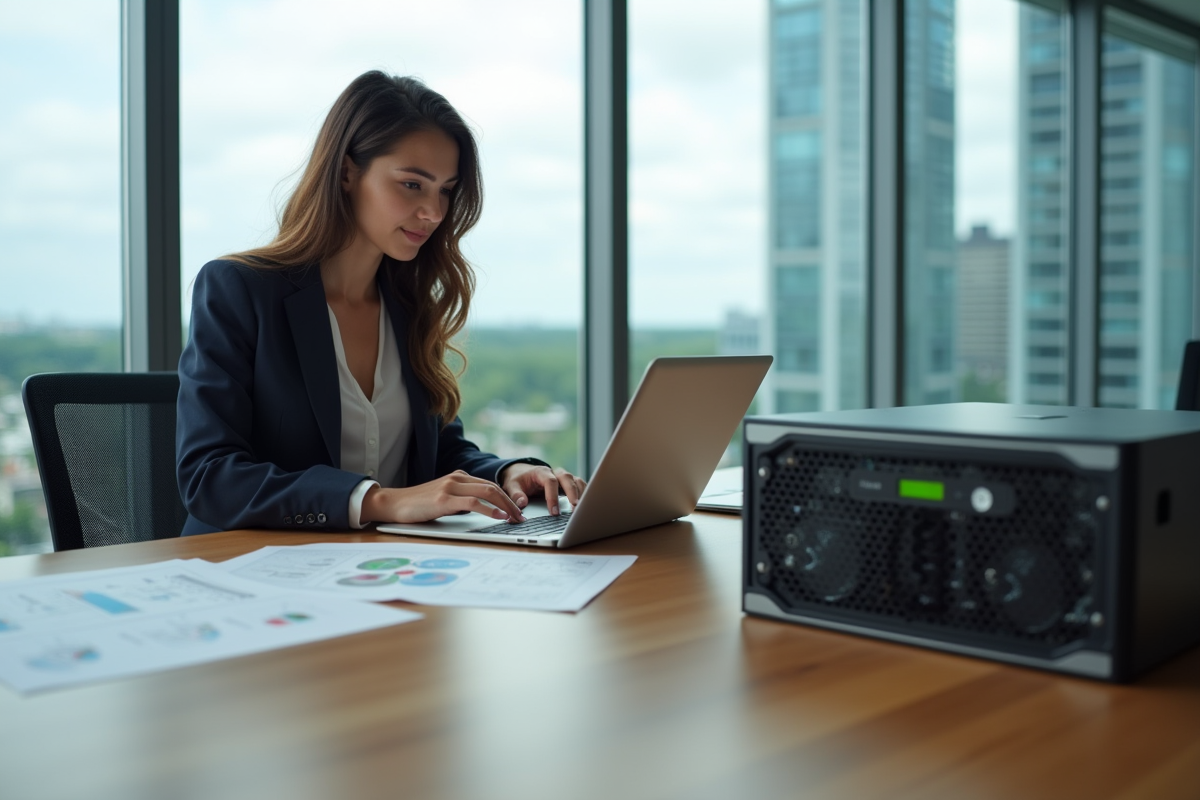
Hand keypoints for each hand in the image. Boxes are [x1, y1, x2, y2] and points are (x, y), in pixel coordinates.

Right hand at [361, 471, 525, 523]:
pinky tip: (499, 517)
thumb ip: (461, 500)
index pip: (490, 485)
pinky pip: (473, 503)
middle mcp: (457, 478)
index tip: (517, 512)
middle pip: (493, 487)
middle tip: (521, 517)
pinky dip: (490, 510)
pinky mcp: (444, 499)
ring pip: (487, 492)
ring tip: (515, 519)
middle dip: (511, 503)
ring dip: (506, 507)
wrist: (394, 503)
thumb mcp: (444, 499)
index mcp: (459, 477)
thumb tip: (482, 511)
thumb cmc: (418, 505)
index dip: (507, 498)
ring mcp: (451, 487)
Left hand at [499, 463, 587, 515]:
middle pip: (567, 478)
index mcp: (541, 472)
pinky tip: (585, 505)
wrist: (522, 473)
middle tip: (574, 508)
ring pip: (576, 481)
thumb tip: (522, 504)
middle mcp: (554, 473)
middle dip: (572, 493)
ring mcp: (562, 478)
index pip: (550, 481)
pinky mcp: (568, 484)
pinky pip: (579, 485)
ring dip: (581, 493)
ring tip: (582, 509)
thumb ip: (516, 494)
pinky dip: (584, 493)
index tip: (554, 512)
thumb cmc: (518, 480)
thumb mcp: (512, 486)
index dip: (553, 496)